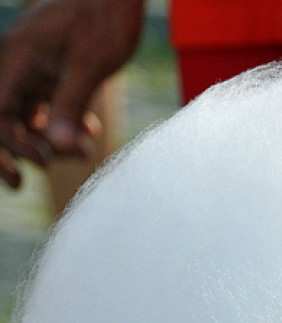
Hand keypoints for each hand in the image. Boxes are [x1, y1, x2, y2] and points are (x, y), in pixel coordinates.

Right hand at [0, 0, 144, 187]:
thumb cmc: (103, 21)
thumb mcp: (90, 66)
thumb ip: (70, 106)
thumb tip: (58, 148)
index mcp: (14, 61)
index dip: (3, 149)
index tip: (24, 173)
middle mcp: (16, 65)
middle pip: (8, 119)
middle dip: (27, 148)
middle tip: (49, 167)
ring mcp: (33, 68)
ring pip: (30, 115)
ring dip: (53, 139)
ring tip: (86, 151)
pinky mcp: (52, 71)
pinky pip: (47, 104)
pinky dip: (65, 122)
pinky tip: (90, 129)